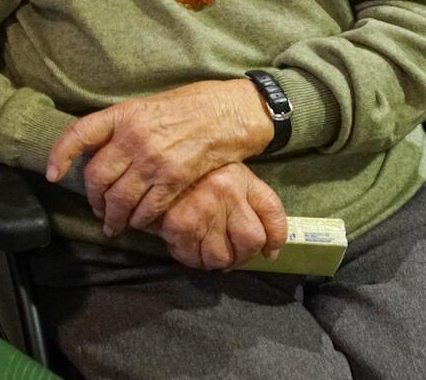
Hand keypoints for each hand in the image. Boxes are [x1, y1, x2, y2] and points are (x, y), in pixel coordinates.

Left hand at [45, 79, 275, 236]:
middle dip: (93, 200)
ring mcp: (152, 159)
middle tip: (97, 211)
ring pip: (119, 199)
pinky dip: (139, 220)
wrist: (226, 112)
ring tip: (114, 225)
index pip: (78, 134)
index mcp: (123, 114)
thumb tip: (99, 151)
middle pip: (97, 177)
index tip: (52, 174)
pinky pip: (147, 208)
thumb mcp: (146, 107)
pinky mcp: (174, 178)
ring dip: (113, 218)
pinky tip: (139, 223)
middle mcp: (133, 137)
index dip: (60, 155)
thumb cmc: (188, 107)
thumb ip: (122, 128)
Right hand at [158, 162, 287, 270]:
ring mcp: (204, 210)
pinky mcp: (180, 225)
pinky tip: (187, 247)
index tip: (268, 251)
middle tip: (230, 255)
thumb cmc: (188, 171)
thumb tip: (266, 248)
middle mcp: (227, 193)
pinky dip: (192, 260)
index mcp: (240, 177)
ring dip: (216, 262)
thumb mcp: (221, 171)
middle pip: (252, 241)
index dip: (276, 238)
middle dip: (242, 256)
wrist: (149, 162)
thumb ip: (243, 198)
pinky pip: (193, 258)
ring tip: (207, 253)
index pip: (272, 212)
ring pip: (222, 257)